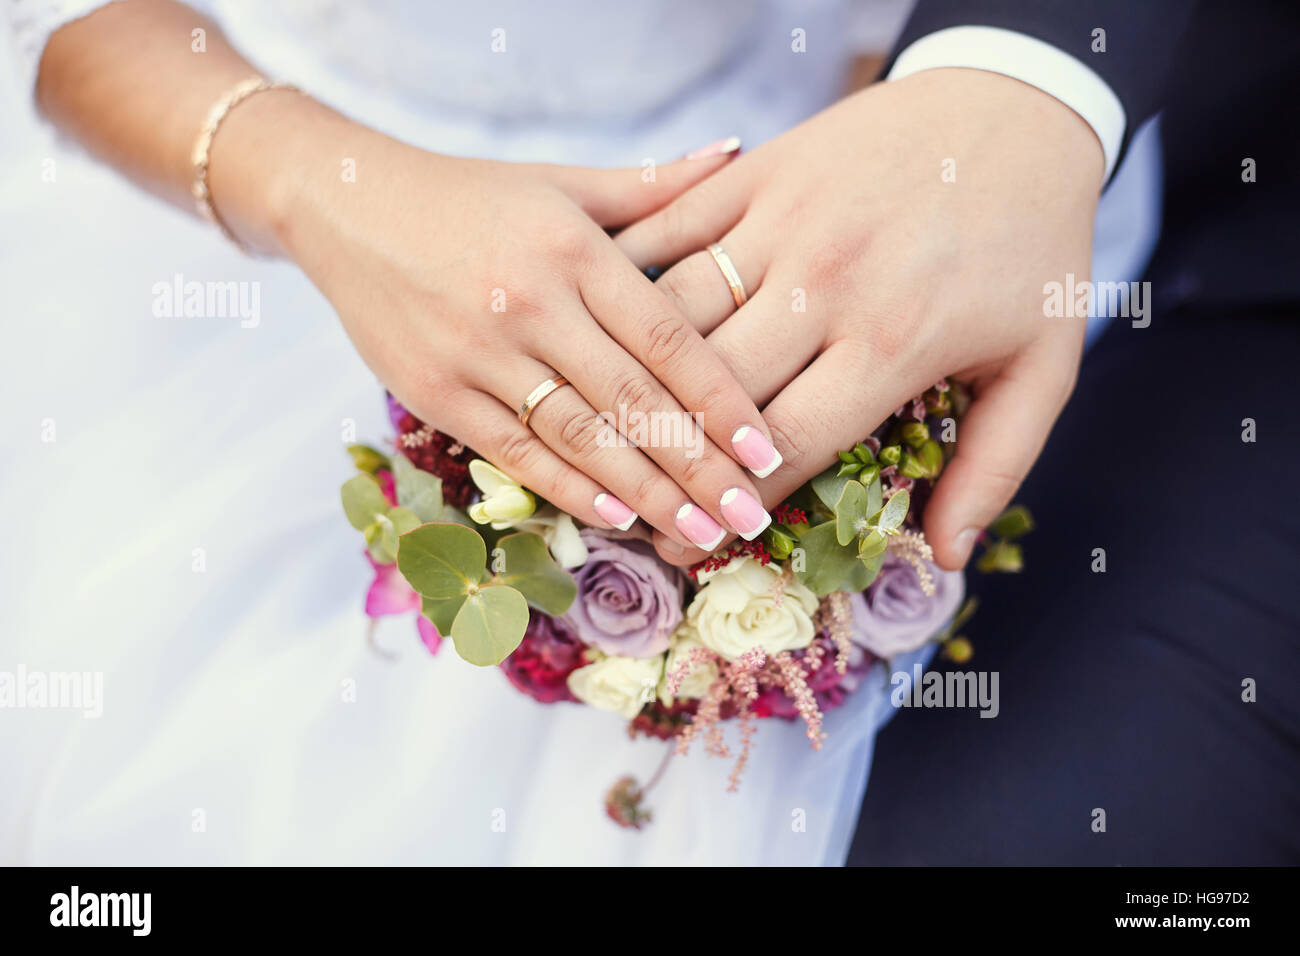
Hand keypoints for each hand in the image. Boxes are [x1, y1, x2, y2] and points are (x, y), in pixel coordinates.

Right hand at [249, 97, 780, 548]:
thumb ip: (653, 186)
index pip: (668, 336)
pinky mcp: (435, 391)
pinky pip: (514, 450)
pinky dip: (568, 487)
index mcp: (574, 249)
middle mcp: (531, 302)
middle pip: (633, 400)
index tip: (769, 448)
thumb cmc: (472, 198)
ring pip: (580, 436)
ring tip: (702, 535)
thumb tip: (738, 149)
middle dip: (699, 466)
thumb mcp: (563, 183)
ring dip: (647, 493)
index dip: (722, 399)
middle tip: (752, 517)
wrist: (347, 204)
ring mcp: (479, 351)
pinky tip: (619, 518)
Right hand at [615, 69, 1103, 567]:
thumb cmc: (1029, 245)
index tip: (690, 550)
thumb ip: (996, 465)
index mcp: (892, 341)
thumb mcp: (1042, 364)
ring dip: (635, 381)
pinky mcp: (753, 173)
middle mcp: (825, 283)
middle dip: (670, 466)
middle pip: (714, 393)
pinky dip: (627, 284)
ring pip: (672, 317)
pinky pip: (667, 234)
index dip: (729, 510)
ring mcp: (781, 219)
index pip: (786, 448)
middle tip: (643, 508)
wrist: (1014, 105)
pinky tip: (608, 332)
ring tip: (616, 436)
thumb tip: (949, 554)